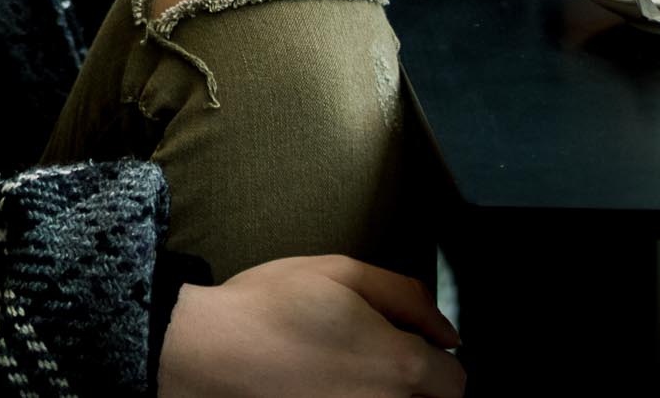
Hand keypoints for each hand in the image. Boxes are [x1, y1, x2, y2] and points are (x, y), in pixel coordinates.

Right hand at [158, 254, 465, 397]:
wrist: (204, 353)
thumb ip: (407, 297)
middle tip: (378, 361)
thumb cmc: (266, 308)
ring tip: (350, 375)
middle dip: (419, 385)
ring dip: (389, 395)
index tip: (410, 345)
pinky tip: (328, 388)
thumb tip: (447, 332)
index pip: (455, 380)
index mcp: (400, 367)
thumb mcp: (340, 273)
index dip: (436, 358)